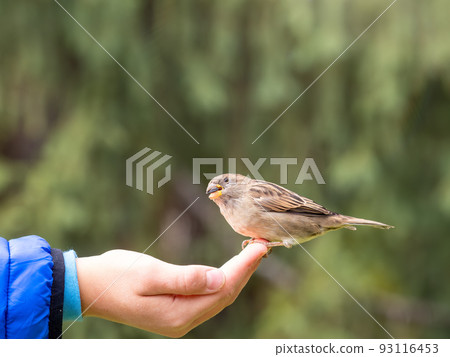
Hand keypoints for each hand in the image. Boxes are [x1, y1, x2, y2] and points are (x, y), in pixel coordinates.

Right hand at [76, 243, 267, 336]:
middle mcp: (183, 320)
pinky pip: (208, 294)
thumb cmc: (116, 277)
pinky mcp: (175, 308)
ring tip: (252, 253)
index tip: (261, 246)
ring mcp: (179, 316)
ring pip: (219, 295)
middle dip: (246, 269)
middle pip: (225, 294)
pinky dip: (222, 278)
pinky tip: (230, 266)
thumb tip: (219, 277)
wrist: (90, 286)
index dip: (244, 267)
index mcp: (178, 314)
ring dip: (237, 273)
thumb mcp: (149, 275)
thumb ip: (185, 279)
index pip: (223, 289)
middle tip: (262, 245)